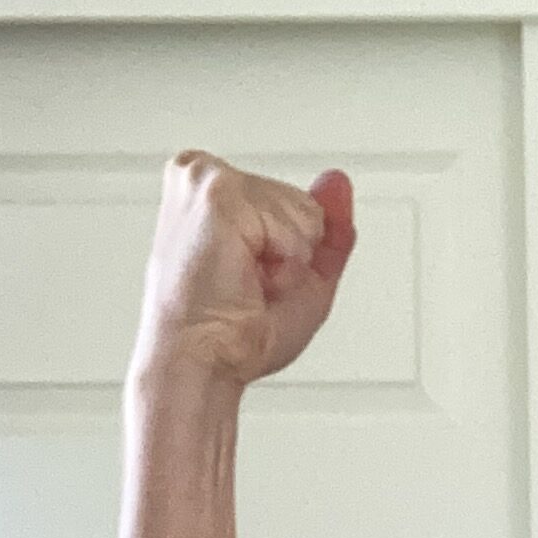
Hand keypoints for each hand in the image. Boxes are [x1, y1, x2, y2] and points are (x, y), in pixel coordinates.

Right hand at [129, 152, 356, 390]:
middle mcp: (200, 174)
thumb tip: (337, 182)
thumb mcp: (299, 275)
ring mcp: (207, 178)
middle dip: (292, 252)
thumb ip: (324, 226)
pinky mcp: (219, 194)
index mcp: (208, 188)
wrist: (199, 363)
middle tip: (249, 285)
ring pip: (304, 209)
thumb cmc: (230, 335)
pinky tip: (245, 274)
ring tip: (245, 282)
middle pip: (301, 201)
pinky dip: (287, 258)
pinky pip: (297, 219)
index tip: (250, 279)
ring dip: (289, 258)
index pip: (292, 200)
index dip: (291, 250)